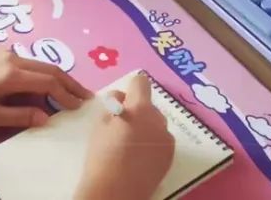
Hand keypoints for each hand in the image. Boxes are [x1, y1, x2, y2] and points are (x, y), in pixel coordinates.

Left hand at [0, 50, 91, 127]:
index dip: (65, 94)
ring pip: (43, 64)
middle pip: (51, 69)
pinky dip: (47, 74)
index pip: (48, 82)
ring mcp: (9, 53)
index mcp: (11, 75)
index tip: (78, 106)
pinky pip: (32, 63)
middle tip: (86, 96)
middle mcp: (14, 59)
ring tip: (73, 91)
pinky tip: (50, 84)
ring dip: (60, 78)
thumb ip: (18, 115)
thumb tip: (46, 117)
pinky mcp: (4, 53)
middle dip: (71, 83)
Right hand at [75, 74, 174, 199]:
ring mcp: (166, 138)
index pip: (141, 82)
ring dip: (146, 127)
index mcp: (139, 108)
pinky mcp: (170, 155)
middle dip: (138, 112)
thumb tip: (120, 97)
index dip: (132, 88)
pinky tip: (141, 158)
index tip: (124, 100)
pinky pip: (162, 140)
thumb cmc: (102, 157)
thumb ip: (112, 107)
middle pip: (148, 106)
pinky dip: (153, 143)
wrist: (115, 192)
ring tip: (132, 147)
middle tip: (123, 129)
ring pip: (156, 124)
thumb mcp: (99, 126)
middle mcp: (157, 119)